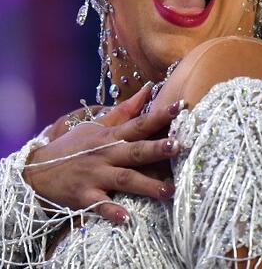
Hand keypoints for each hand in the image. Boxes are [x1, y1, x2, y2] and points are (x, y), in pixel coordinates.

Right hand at [23, 83, 182, 224]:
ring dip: (146, 185)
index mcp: (111, 137)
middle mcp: (106, 154)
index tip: (180, 106)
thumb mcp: (96, 126)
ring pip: (125, 179)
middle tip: (179, 146)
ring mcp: (95, 175)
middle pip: (135, 151)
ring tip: (168, 190)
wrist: (35, 170)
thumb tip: (147, 90)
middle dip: (157, 149)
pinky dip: (111, 211)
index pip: (139, 123)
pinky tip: (125, 217)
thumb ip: (125, 110)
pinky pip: (99, 205)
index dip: (160, 115)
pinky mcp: (84, 196)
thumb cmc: (72, 146)